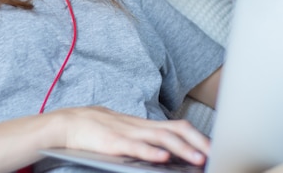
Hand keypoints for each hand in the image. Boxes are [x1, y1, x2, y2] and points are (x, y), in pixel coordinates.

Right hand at [53, 106, 208, 165]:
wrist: (68, 123)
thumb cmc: (97, 130)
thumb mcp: (125, 133)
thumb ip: (145, 140)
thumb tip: (166, 153)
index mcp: (144, 125)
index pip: (177, 126)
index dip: (196, 135)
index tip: (212, 146)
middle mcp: (140, 126)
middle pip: (175, 129)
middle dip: (197, 141)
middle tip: (214, 153)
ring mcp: (128, 133)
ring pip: (161, 138)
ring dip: (182, 148)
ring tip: (198, 158)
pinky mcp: (113, 143)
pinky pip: (136, 147)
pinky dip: (151, 152)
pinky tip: (163, 159)